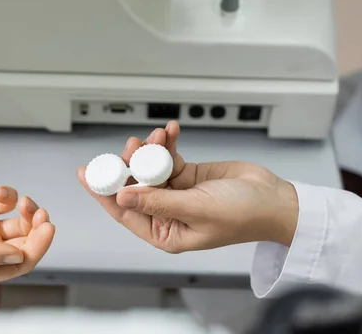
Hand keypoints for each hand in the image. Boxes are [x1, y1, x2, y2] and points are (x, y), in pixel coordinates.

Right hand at [0, 183, 55, 285]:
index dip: (37, 248)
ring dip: (27, 211)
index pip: (19, 263)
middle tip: (42, 214)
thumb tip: (18, 256)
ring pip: (18, 221)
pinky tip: (1, 192)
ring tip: (25, 202)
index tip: (47, 229)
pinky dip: (8, 196)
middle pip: (23, 242)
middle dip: (37, 228)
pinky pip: (4, 201)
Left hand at [77, 121, 298, 252]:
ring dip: (150, 149)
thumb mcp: (197, 210)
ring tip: (156, 137)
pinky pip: (168, 156)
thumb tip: (122, 195)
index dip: (102, 191)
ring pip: (150, 167)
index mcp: (165, 232)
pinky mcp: (187, 175)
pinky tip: (170, 130)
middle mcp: (166, 213)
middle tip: (130, 145)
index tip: (86, 173)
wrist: (275, 199)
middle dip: (129, 163)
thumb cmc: (244, 216)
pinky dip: (168, 143)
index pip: (124, 211)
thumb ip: (158, 202)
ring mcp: (175, 192)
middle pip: (134, 185)